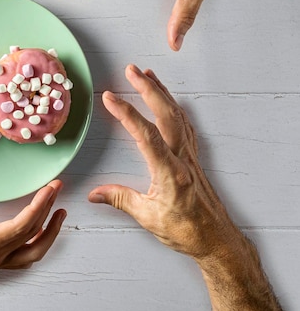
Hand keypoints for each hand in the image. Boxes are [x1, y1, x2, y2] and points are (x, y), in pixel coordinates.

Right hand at [0, 174, 65, 310]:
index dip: (38, 206)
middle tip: (56, 187)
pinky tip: (40, 234)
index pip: (21, 225)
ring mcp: (0, 262)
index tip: (48, 190)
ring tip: (59, 212)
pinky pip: (26, 257)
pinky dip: (39, 245)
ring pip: (36, 250)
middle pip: (33, 231)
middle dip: (48, 207)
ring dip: (51, 230)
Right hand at [89, 65, 289, 310]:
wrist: (216, 239)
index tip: (110, 97)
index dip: (127, 113)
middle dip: (148, 88)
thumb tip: (94, 193)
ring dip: (162, 93)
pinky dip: (175, 108)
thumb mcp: (147, 217)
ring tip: (148, 75)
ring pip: (177, 116)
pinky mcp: (194, 159)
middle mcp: (182, 158)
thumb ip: (120, 199)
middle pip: (165, 114)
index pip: (145, 135)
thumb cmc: (186, 231)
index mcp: (169, 171)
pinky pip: (186, 126)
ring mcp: (190, 156)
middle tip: (132, 70)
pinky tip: (170, 102)